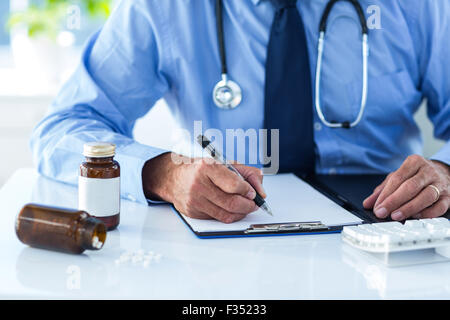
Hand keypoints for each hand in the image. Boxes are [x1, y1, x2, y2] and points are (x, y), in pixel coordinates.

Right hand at [142, 152, 265, 222]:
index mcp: (207, 167)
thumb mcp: (223, 163)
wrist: (173, 177)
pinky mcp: (192, 212)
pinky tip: (231, 209)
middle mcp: (198, 184)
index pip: (234, 184)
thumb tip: (261, 191)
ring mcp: (194, 200)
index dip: (248, 190)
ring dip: (241, 213)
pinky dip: (228, 216)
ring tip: (246, 207)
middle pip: (231, 203)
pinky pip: (217, 218)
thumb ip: (246, 173)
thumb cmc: (200, 169)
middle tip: (254, 203)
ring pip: (226, 214)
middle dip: (248, 205)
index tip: (253, 192)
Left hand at [363, 155, 449, 220]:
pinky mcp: (448, 196)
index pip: (398, 178)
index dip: (386, 194)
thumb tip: (368, 203)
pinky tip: (415, 217)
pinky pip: (439, 206)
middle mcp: (428, 171)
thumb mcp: (398, 177)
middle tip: (382, 213)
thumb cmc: (416, 175)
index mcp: (414, 162)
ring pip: (426, 196)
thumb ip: (382, 190)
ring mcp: (440, 184)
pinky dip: (427, 213)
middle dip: (394, 201)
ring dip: (409, 208)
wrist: (443, 172)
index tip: (376, 207)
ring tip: (396, 216)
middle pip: (410, 186)